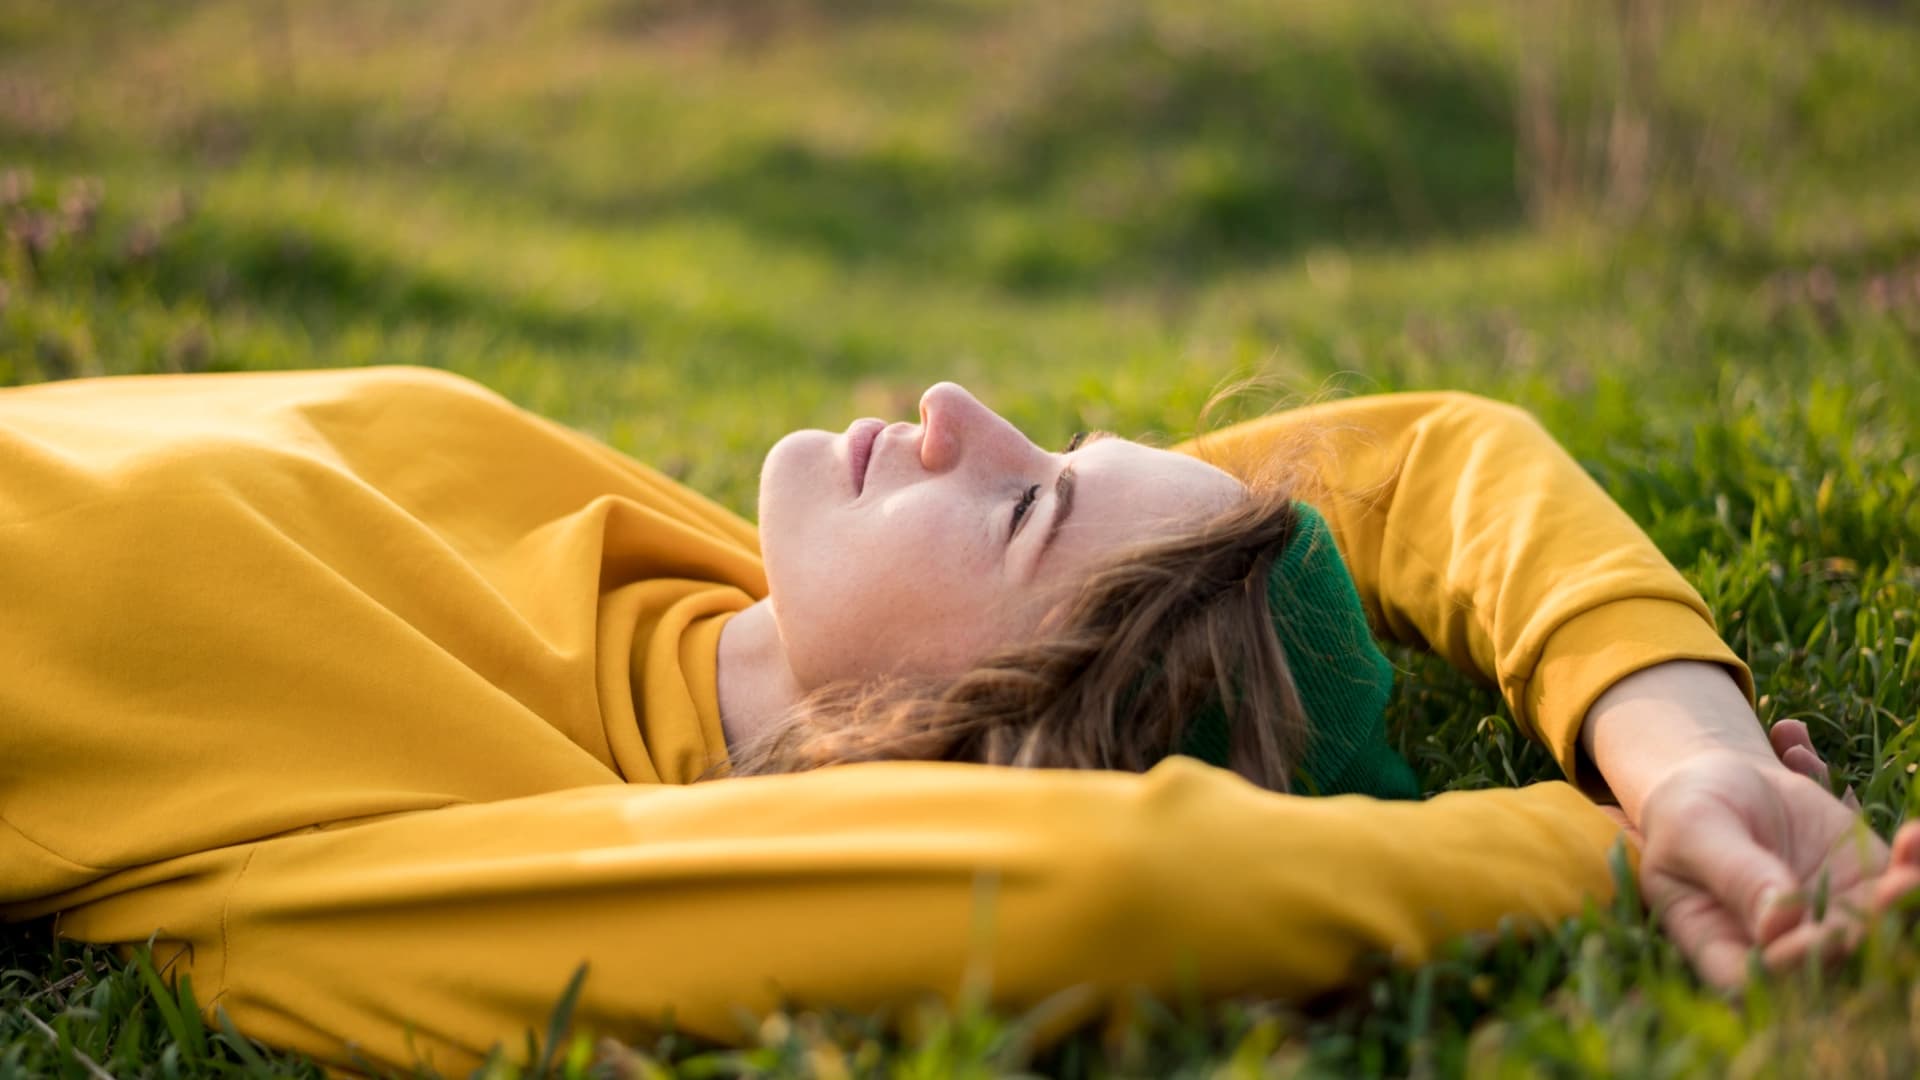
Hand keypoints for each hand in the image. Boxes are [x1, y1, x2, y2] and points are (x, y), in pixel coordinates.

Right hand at [1634, 719, 1919, 986]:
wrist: (1726, 781)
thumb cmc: (1689, 809)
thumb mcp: (1696, 831)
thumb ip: (1733, 874)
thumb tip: (1776, 925)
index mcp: (1723, 948)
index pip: (1757, 980)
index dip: (1790, 967)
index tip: (1819, 934)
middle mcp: (1782, 950)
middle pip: (1829, 967)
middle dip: (1865, 936)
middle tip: (1889, 895)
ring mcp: (1829, 922)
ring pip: (1876, 934)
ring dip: (1901, 906)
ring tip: (1908, 871)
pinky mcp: (1865, 891)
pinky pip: (1899, 892)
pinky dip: (1914, 866)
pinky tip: (1914, 838)